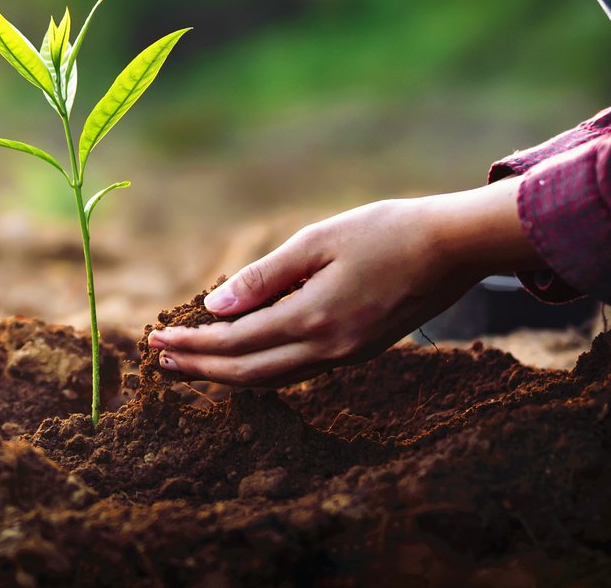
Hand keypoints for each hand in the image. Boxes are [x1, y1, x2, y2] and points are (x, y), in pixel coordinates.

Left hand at [149, 178, 542, 387]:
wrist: (456, 248)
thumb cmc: (387, 231)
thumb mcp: (318, 241)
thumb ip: (265, 276)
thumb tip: (214, 307)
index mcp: (314, 318)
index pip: (235, 343)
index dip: (191, 345)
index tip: (154, 338)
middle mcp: (329, 349)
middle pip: (248, 373)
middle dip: (200, 368)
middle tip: (159, 360)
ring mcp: (347, 356)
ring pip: (273, 378)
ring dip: (227, 374)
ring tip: (191, 365)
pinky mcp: (359, 351)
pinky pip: (298, 371)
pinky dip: (261, 368)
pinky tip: (243, 356)